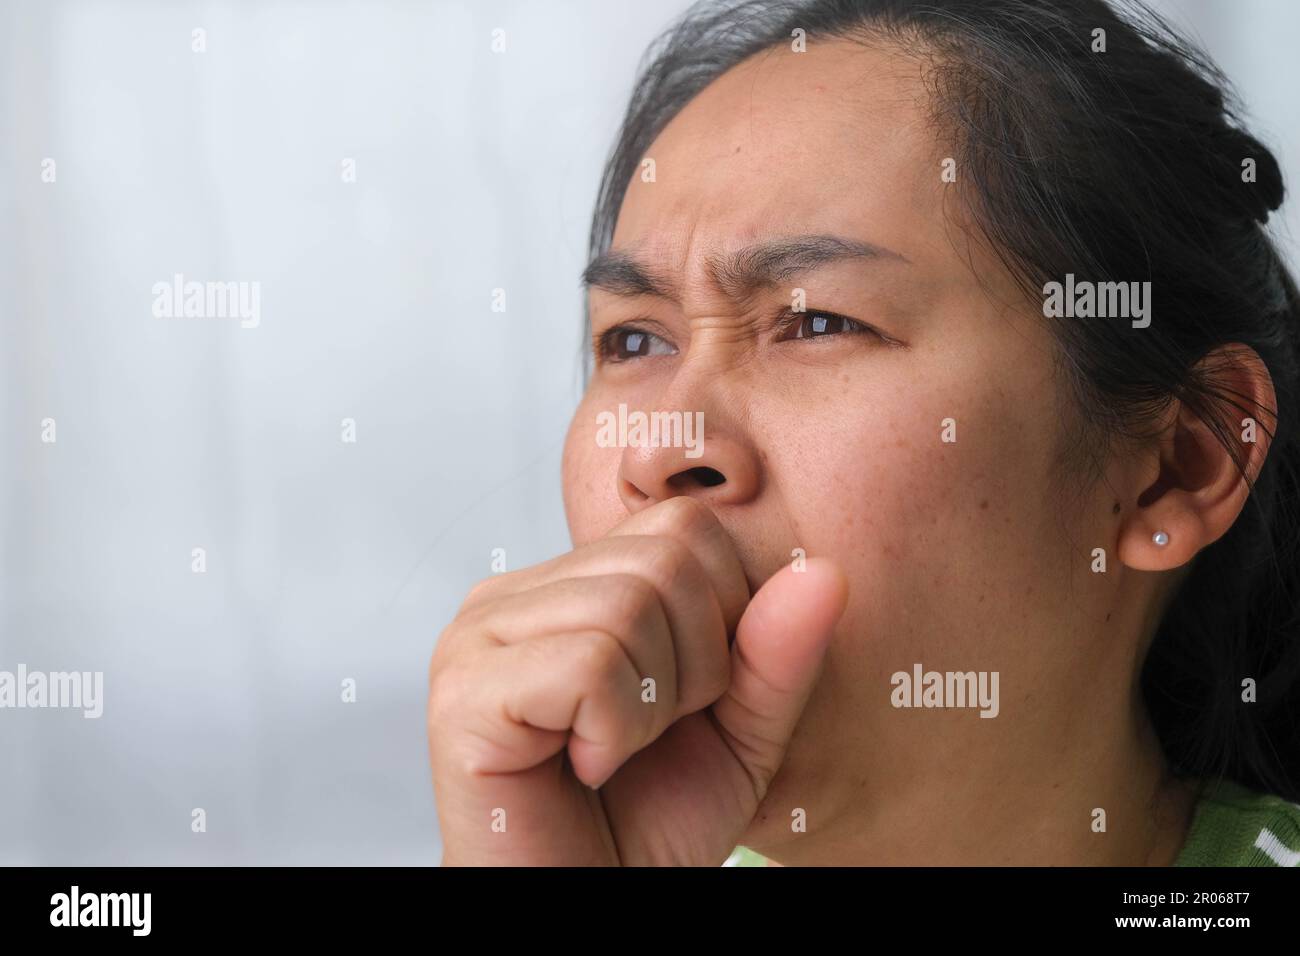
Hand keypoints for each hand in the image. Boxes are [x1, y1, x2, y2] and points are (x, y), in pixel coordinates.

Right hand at [427, 496, 847, 864]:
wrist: (587, 904)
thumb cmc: (649, 823)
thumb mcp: (741, 730)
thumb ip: (778, 651)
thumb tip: (823, 571)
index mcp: (566, 585)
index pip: (684, 527)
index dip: (722, 618)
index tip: (684, 700)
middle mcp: (511, 596)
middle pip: (663, 558)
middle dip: (695, 665)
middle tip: (648, 734)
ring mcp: (477, 637)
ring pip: (629, 607)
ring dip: (655, 706)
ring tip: (615, 753)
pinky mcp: (463, 692)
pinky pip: (590, 664)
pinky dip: (617, 730)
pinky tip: (586, 767)